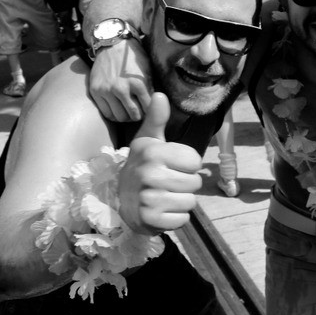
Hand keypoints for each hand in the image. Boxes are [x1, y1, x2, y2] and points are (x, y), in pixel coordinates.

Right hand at [89, 38, 152, 122]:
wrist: (112, 44)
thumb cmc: (133, 57)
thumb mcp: (147, 71)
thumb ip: (149, 89)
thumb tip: (153, 107)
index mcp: (137, 83)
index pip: (148, 109)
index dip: (150, 112)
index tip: (149, 110)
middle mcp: (121, 88)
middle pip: (133, 115)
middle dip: (138, 116)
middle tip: (139, 112)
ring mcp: (106, 91)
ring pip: (119, 117)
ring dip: (126, 116)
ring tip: (128, 111)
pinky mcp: (95, 91)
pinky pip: (106, 113)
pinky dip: (113, 114)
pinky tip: (117, 109)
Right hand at [117, 93, 201, 234]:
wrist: (120, 200)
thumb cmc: (142, 167)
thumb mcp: (148, 142)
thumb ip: (157, 119)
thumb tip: (160, 94)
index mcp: (152, 152)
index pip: (195, 161)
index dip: (187, 165)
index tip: (171, 165)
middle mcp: (149, 174)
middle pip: (195, 183)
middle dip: (185, 185)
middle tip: (167, 183)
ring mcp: (148, 199)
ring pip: (190, 202)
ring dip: (181, 202)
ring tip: (164, 196)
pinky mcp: (150, 220)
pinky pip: (182, 220)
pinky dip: (175, 218)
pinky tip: (161, 211)